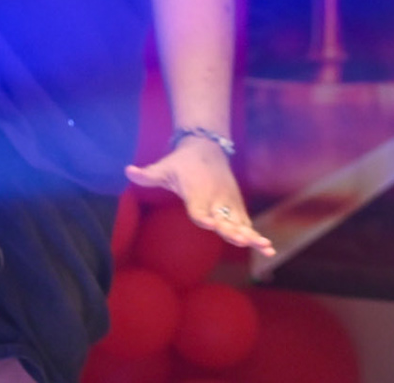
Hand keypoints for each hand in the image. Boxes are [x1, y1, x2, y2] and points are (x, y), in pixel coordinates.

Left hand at [126, 137, 276, 256]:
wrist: (208, 145)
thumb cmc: (182, 161)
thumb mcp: (164, 166)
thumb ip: (147, 174)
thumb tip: (127, 171)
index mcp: (197, 192)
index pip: (199, 207)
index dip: (204, 216)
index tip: (211, 224)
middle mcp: (215, 198)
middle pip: (225, 218)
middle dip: (235, 230)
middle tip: (245, 241)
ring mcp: (228, 201)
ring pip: (240, 221)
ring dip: (253, 235)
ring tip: (267, 248)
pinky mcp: (236, 204)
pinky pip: (245, 221)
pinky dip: (256, 233)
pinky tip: (267, 248)